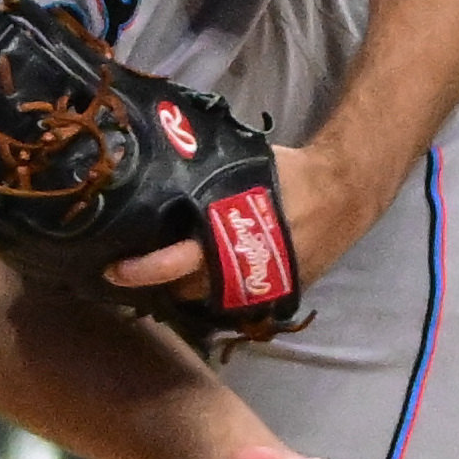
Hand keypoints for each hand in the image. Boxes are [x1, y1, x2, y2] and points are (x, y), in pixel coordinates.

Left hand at [106, 144, 379, 298]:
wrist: (345, 194)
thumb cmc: (290, 174)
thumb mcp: (241, 167)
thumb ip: (204, 177)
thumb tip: (161, 159)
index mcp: (226, 237)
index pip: (173, 264)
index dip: (140, 270)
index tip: (113, 270)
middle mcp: (240, 270)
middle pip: (185, 290)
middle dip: (164, 279)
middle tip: (145, 260)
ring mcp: (260, 288)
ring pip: (209, 299)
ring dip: (192, 285)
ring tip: (179, 265)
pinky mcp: (278, 294)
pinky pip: (237, 299)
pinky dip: (222, 287)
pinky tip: (216, 269)